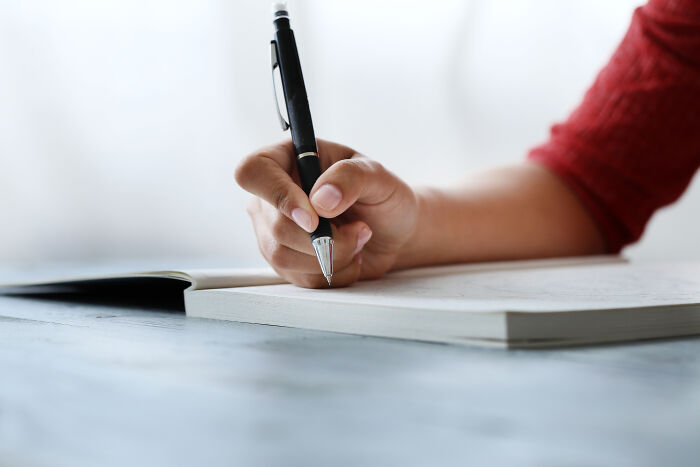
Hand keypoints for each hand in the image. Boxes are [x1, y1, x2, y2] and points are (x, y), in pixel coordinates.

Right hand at [235, 139, 417, 287]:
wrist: (392, 232)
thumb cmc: (383, 197)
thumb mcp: (378, 176)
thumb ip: (350, 178)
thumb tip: (320, 199)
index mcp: (288, 159)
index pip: (253, 172)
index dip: (278, 196)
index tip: (313, 218)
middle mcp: (273, 194)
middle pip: (276, 226)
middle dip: (326, 238)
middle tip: (360, 229)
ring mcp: (273, 229)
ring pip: (283, 256)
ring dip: (332, 257)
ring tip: (357, 240)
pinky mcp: (284, 259)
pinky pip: (299, 277)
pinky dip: (333, 272)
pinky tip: (349, 257)